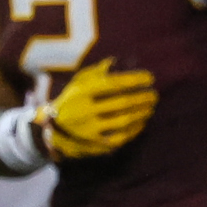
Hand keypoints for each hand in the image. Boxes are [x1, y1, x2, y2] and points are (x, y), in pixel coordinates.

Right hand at [35, 57, 155, 158]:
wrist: (52, 131)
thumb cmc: (72, 101)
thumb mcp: (78, 83)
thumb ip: (96, 72)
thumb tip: (116, 62)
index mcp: (82, 92)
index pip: (115, 83)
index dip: (136, 80)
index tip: (150, 78)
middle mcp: (85, 110)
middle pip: (122, 102)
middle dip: (142, 98)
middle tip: (154, 95)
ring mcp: (90, 129)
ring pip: (124, 120)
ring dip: (141, 113)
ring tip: (151, 108)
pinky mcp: (94, 144)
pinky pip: (120, 137)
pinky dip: (134, 130)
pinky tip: (142, 123)